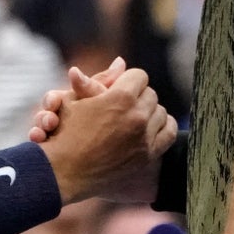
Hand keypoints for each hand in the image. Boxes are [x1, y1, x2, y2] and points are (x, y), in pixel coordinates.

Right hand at [37, 62, 173, 202]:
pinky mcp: (148, 155)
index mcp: (120, 97)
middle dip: (138, 97)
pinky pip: (170, 132)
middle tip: (125, 105)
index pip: (139, 76)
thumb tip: (121, 61)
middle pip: (151, 95)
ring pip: (161, 113)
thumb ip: (100, 79)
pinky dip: (163, 127)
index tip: (120, 89)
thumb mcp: (76, 100)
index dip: (128, 81)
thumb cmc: (64, 133)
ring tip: (135, 117)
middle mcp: (137, 116)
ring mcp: (144, 137)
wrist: (64, 173)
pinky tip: (152, 128)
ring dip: (149, 112)